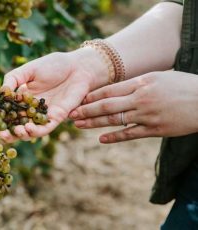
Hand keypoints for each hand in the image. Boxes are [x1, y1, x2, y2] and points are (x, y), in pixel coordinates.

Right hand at [0, 49, 108, 141]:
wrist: (78, 66)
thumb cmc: (53, 65)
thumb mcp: (28, 70)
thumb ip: (13, 79)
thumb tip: (0, 92)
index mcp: (22, 99)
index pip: (6, 112)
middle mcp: (31, 110)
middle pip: (16, 126)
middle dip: (5, 132)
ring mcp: (43, 115)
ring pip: (29, 131)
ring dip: (20, 135)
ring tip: (12, 132)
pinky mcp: (57, 117)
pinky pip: (45, 128)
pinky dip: (36, 131)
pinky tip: (27, 129)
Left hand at [70, 71, 197, 142]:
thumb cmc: (183, 85)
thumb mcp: (159, 77)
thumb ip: (137, 83)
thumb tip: (117, 86)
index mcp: (142, 83)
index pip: (109, 90)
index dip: (91, 96)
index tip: (77, 99)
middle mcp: (141, 99)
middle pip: (107, 106)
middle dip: (86, 110)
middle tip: (70, 114)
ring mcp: (147, 115)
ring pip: (115, 120)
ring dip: (94, 123)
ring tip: (78, 125)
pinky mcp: (156, 130)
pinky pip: (130, 134)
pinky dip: (114, 136)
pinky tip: (101, 138)